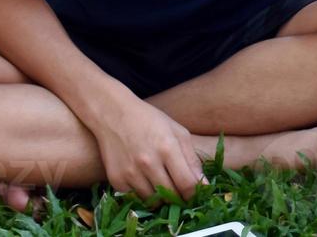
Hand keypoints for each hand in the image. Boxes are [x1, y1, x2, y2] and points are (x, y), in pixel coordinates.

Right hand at [88, 96, 205, 201]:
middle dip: (180, 197)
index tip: (197, 194)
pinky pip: (135, 197)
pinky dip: (143, 193)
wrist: (113, 116)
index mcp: (167, 148)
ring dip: (161, 197)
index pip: (187, 184)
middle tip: (181, 192)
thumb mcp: (178, 132)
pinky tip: (144, 179)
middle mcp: (148, 163)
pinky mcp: (116, 180)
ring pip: (153, 201)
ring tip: (162, 184)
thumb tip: (203, 185)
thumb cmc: (151, 121)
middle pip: (171, 195)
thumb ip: (192, 159)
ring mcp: (130, 173)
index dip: (195, 194)